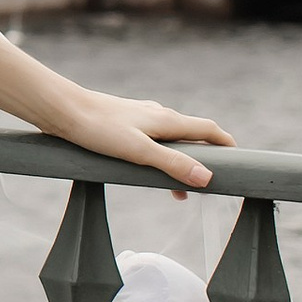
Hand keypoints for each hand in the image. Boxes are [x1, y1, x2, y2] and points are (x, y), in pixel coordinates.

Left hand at [38, 78, 233, 192]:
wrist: (62, 110)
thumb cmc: (98, 129)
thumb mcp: (138, 151)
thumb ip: (171, 163)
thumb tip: (206, 177)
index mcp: (167, 120)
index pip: (208, 130)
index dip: (226, 144)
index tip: (239, 160)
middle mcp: (157, 115)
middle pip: (191, 136)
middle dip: (203, 159)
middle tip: (207, 186)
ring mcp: (140, 117)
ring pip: (170, 140)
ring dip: (179, 162)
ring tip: (178, 192)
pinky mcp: (123, 122)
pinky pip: (151, 140)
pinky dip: (159, 157)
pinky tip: (148, 169)